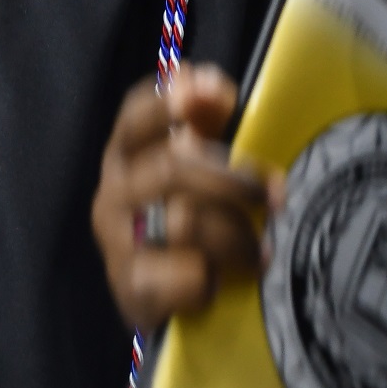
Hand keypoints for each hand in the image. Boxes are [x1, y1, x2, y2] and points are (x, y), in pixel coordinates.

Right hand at [90, 64, 281, 334]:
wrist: (159, 299)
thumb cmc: (182, 214)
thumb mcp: (191, 159)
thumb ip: (202, 119)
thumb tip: (216, 88)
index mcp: (125, 154)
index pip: (137, 115)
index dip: (171, 99)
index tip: (219, 91)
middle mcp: (113, 193)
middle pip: (171, 169)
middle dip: (232, 181)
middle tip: (274, 196)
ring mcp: (118, 242)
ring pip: (184, 222)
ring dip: (235, 234)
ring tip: (263, 250)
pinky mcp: (131, 290)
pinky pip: (185, 276)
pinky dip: (213, 277)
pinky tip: (224, 282)